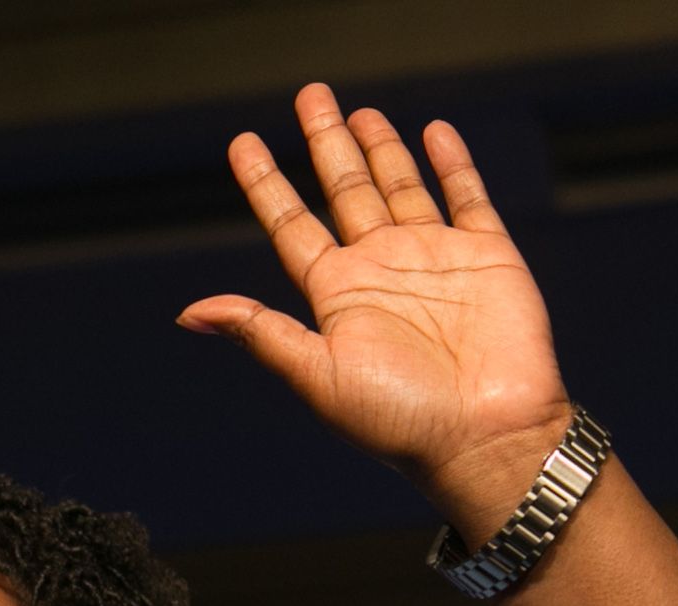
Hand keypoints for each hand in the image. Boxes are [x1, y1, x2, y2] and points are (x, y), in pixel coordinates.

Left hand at [179, 85, 573, 537]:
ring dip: (379, 150)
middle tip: (310, 96)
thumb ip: (261, 333)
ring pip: (400, 187)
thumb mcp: (317, 374)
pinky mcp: (488, 257)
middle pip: (345, 191)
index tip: (242, 143)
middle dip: (327, 144)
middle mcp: (381, 270)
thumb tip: (189, 314)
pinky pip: (466, 198)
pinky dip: (451, 165)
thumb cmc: (398, 420)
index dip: (267, 183)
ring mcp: (434, 260)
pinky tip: (431, 134)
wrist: (486, 436)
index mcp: (336, 296)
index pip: (292, 225)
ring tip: (358, 113)